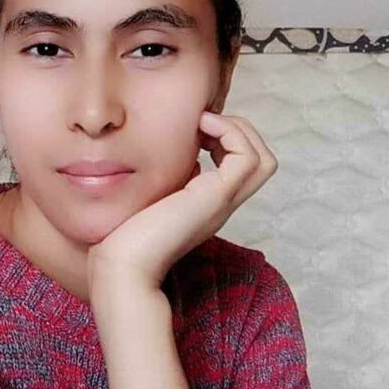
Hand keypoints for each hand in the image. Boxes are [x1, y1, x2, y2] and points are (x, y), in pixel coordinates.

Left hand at [86, 111, 278, 294]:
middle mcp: (222, 203)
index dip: (228, 139)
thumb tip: (188, 161)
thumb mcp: (153, 198)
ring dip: (237, 130)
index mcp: (208, 203)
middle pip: (263, 161)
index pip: (244, 168)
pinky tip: (200, 129)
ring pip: (263, 159)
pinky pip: (247, 158)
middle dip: (239, 131)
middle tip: (204, 123)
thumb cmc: (126, 235)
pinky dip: (230, 134)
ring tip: (204, 123)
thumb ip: (171, 181)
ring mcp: (222, 201)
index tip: (196, 130)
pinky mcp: (216, 197)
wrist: (124, 265)